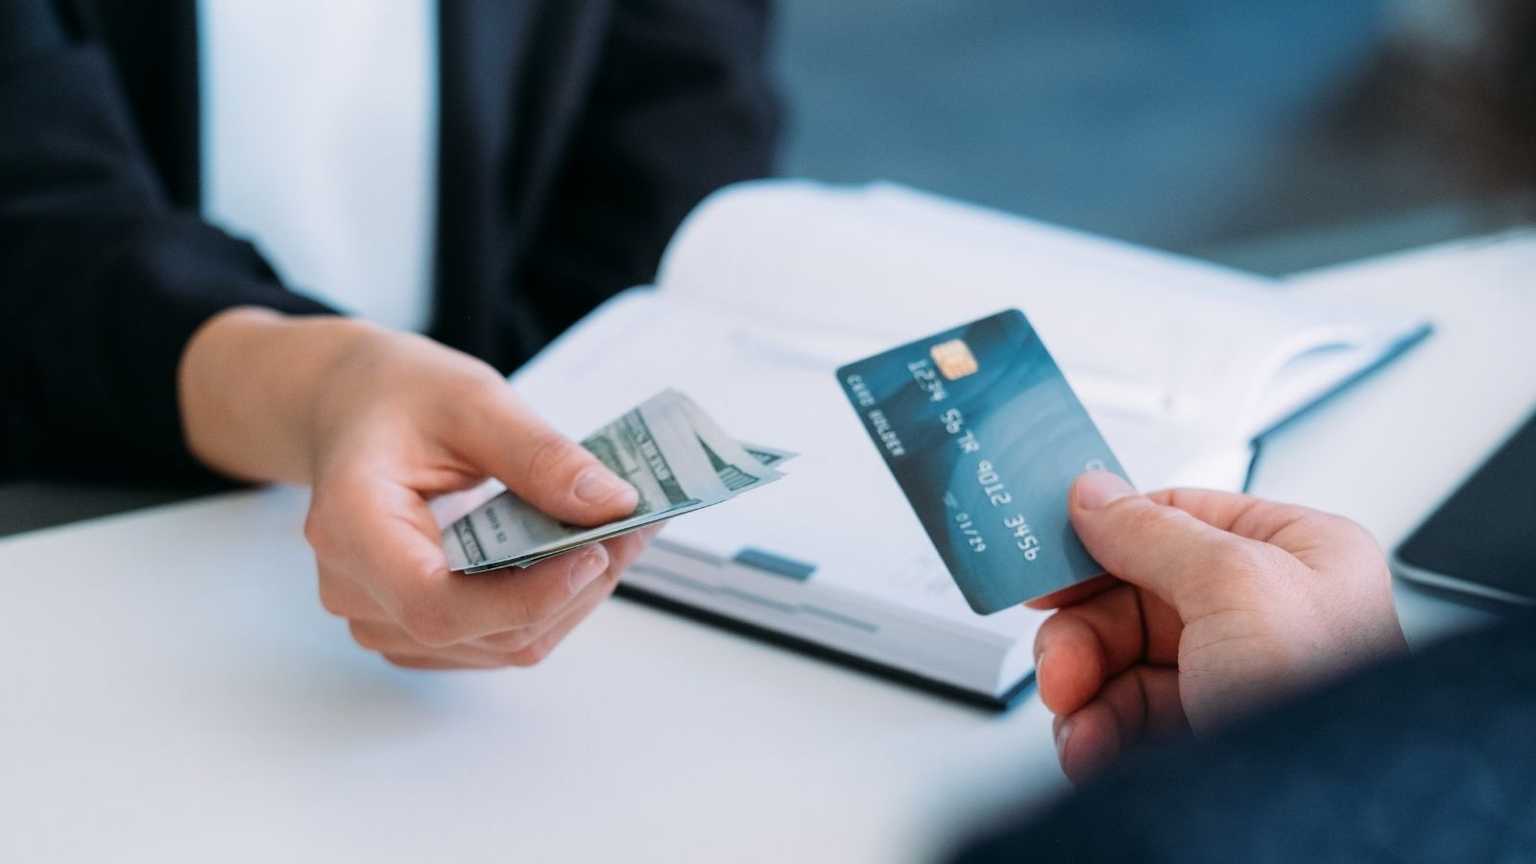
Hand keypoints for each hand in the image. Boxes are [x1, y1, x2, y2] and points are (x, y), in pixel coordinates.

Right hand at [180, 309, 651, 667]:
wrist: (351, 409)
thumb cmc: (396, 396)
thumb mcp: (472, 399)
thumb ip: (539, 454)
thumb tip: (612, 505)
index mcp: (350, 526)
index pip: (436, 605)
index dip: (525, 598)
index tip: (597, 553)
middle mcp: (354, 588)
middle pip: (482, 630)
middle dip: (573, 586)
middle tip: (638, 527)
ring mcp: (380, 617)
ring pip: (499, 644)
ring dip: (571, 597)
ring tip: (621, 534)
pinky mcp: (412, 626)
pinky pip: (495, 638)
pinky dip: (548, 601)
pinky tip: (581, 554)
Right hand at [1033, 471, 1405, 782]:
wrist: (1318, 823)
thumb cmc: (1325, 699)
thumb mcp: (1232, 586)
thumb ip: (1152, 531)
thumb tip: (1093, 494)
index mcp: (1296, 555)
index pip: (1177, 517)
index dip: (1106, 537)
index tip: (1046, 557)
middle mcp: (1265, 612)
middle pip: (1134, 595)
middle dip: (1084, 635)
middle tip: (1059, 666)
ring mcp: (1234, 676)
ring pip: (1121, 660)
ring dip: (1083, 690)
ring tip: (1076, 721)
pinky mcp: (1207, 733)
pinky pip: (1128, 716)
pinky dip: (1096, 731)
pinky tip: (1091, 747)